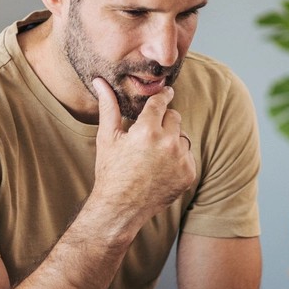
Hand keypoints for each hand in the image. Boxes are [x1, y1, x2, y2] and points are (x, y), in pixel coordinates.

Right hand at [92, 78, 195, 220]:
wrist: (121, 208)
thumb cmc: (111, 171)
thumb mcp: (107, 137)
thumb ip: (108, 106)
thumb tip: (99, 81)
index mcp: (147, 130)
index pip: (161, 101)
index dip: (163, 96)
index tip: (166, 93)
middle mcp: (168, 143)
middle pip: (174, 116)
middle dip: (163, 121)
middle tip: (149, 134)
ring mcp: (180, 160)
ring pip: (182, 136)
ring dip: (172, 140)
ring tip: (153, 155)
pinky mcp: (188, 174)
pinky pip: (188, 156)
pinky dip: (178, 159)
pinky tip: (161, 168)